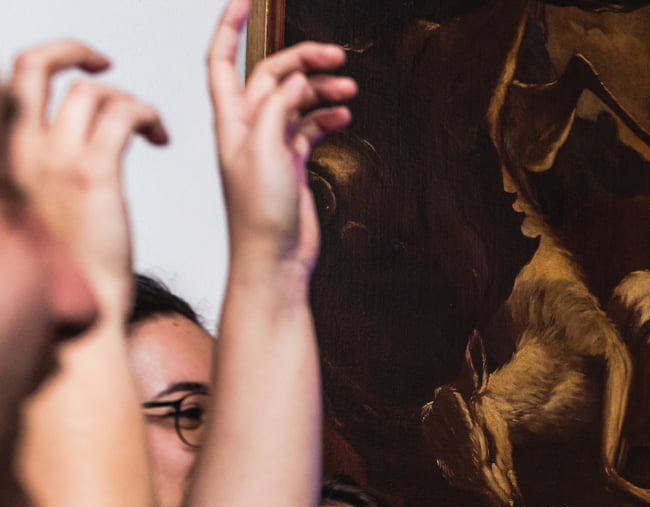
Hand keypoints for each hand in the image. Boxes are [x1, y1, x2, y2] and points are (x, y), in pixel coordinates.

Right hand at [5, 41, 167, 315]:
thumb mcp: (37, 213)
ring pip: (90, 91)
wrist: (75, 314)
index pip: (9, 87)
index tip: (77, 78)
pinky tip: (160, 138)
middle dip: (71, 50)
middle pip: (32, 65)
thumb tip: (63, 160)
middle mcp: (19, 150)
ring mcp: (54, 159)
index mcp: (5, 157)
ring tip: (150, 128)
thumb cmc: (65, 274)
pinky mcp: (94, 174)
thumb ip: (41, 174)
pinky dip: (147, 114)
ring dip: (128, 98)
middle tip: (105, 63)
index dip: (44, 70)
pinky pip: (124, 114)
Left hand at [207, 0, 354, 272]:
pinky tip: (345, 116)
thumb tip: (295, 78)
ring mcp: (270, 146)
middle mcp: (247, 128)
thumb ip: (277, 108)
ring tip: (349, 88)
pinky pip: (309, 128)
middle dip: (303, 60)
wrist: (272, 260)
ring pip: (295, 101)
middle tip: (337, 57)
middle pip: (272, 77)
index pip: (222, 60)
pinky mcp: (290, 164)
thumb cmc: (258, 216)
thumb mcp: (264, 152)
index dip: (229, 27)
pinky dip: (327, 117)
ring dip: (321, 90)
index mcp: (230, 121)